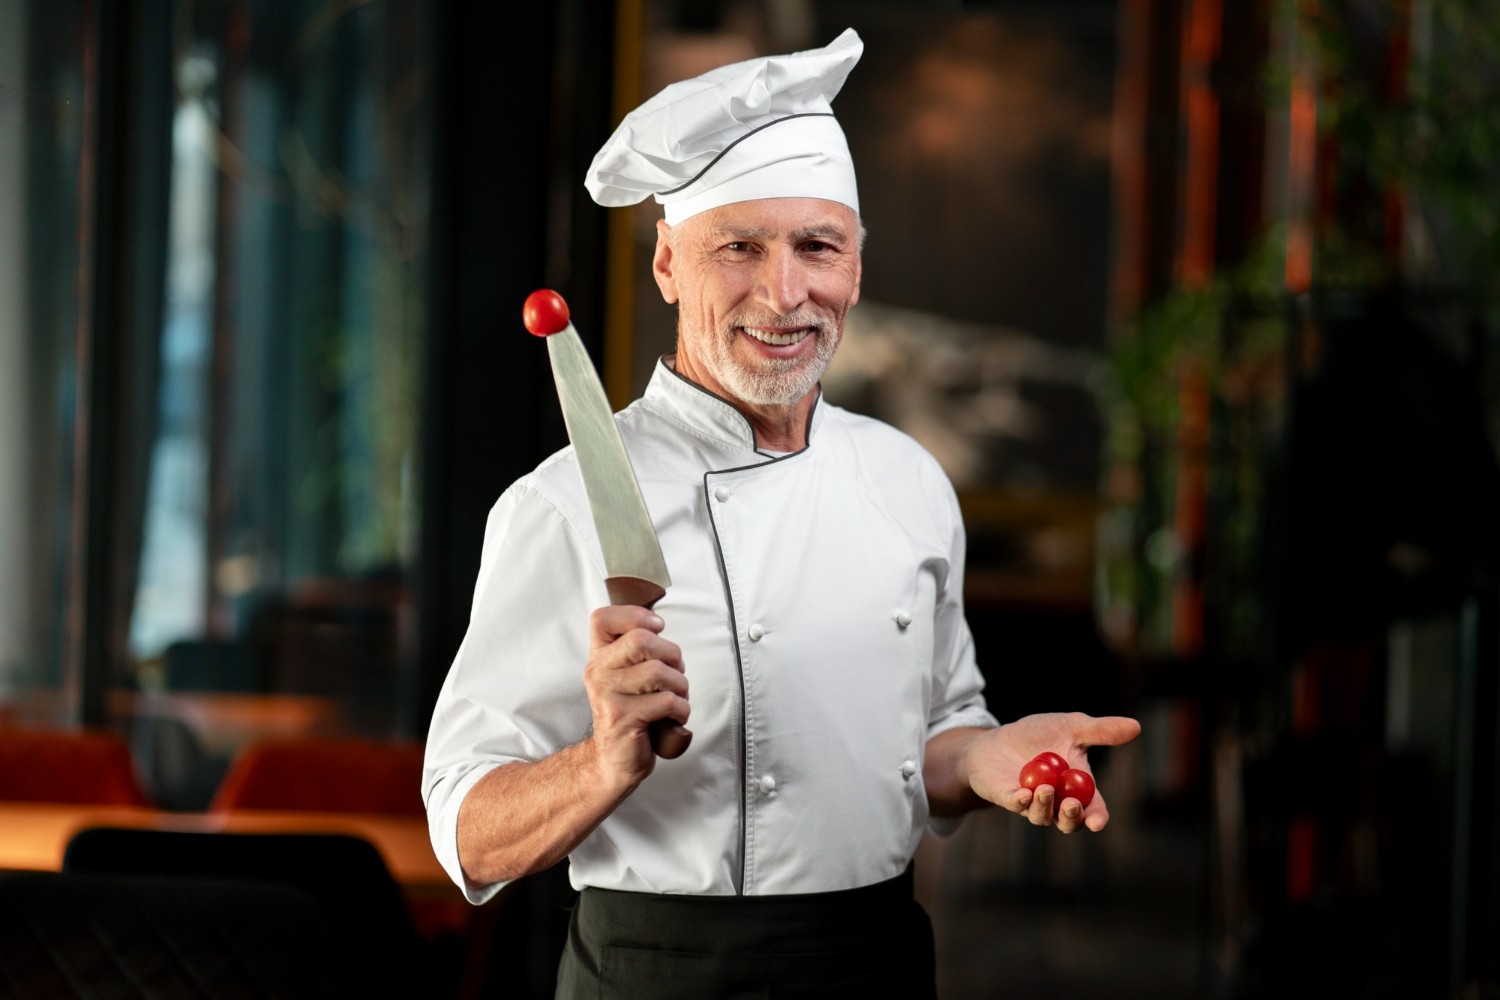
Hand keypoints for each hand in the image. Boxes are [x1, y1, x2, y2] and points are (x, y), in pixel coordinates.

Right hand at [582, 605, 688, 789]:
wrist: (614, 759)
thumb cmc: (632, 712)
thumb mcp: (628, 675)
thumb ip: (638, 648)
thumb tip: (657, 623)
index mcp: (599, 656)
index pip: (603, 618)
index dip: (635, 616)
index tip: (656, 629)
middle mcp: (598, 672)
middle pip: (641, 640)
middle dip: (672, 656)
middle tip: (675, 673)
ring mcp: (607, 694)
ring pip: (660, 671)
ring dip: (680, 686)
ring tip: (675, 699)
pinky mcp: (622, 717)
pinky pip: (668, 701)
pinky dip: (681, 709)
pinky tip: (674, 718)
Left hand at [966, 712, 1139, 832]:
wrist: (997, 739)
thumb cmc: (1038, 735)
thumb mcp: (1072, 727)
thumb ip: (1101, 731)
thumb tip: (1137, 727)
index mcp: (1077, 789)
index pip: (1092, 809)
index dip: (1097, 818)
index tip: (1099, 821)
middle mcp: (1056, 803)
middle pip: (1069, 822)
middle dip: (1073, 818)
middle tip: (1073, 805)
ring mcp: (1030, 803)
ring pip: (1042, 816)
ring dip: (1045, 807)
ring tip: (1047, 790)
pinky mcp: (1006, 797)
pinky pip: (1014, 805)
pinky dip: (1019, 802)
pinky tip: (1024, 794)